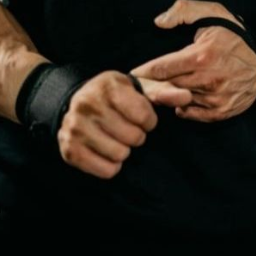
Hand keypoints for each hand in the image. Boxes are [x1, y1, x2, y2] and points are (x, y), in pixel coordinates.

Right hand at [58, 71, 191, 178]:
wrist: (78, 101)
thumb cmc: (118, 96)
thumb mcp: (140, 88)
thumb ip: (164, 92)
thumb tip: (187, 96)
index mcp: (108, 85)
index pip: (146, 117)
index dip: (148, 120)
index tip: (140, 115)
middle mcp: (87, 103)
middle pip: (134, 137)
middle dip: (136, 135)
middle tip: (126, 127)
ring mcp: (74, 127)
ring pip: (120, 154)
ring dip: (124, 149)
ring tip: (116, 137)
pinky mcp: (69, 149)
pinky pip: (106, 171)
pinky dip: (112, 165)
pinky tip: (105, 150)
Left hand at [131, 0, 255, 122]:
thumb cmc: (235, 35)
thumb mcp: (212, 12)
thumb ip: (183, 11)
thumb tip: (158, 22)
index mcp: (201, 56)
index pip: (161, 68)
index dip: (145, 71)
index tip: (134, 73)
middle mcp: (207, 80)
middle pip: (166, 87)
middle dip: (154, 84)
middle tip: (145, 82)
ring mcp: (215, 98)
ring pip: (178, 100)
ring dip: (170, 94)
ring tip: (165, 87)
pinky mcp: (221, 111)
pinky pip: (190, 113)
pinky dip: (184, 106)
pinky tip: (186, 94)